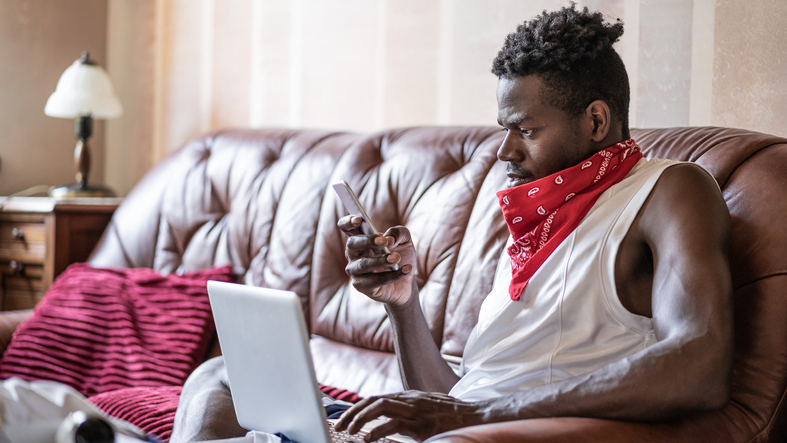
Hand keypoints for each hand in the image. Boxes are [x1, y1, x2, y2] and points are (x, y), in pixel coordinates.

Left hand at [333, 391, 484, 441]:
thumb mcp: (427, 410)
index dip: (358, 407)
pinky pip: (394, 424)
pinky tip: (367, 439)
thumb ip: (409, 413)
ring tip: (348, 431)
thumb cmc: (452, 417)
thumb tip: (392, 421)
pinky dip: (376, 431)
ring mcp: (415, 410)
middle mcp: (409, 400)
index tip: (345, 418)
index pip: (376, 398)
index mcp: (408, 397)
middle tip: (339, 425)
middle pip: (373, 400)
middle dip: (353, 412)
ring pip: (380, 407)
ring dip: (360, 419)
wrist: (475, 417)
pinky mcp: (421, 423)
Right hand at [338, 216, 416, 306]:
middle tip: (384, 241)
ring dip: (381, 260)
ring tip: (396, 258)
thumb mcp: (405, 240)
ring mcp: (355, 271)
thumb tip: (389, 238)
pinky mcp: (362, 287)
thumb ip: (399, 232)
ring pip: (363, 264)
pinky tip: (406, 269)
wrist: (407, 282)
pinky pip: (376, 280)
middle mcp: (353, 254)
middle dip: (368, 241)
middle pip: (352, 244)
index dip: (348, 222)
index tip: (358, 219)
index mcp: (360, 239)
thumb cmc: (401, 257)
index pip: (347, 228)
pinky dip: (392, 275)